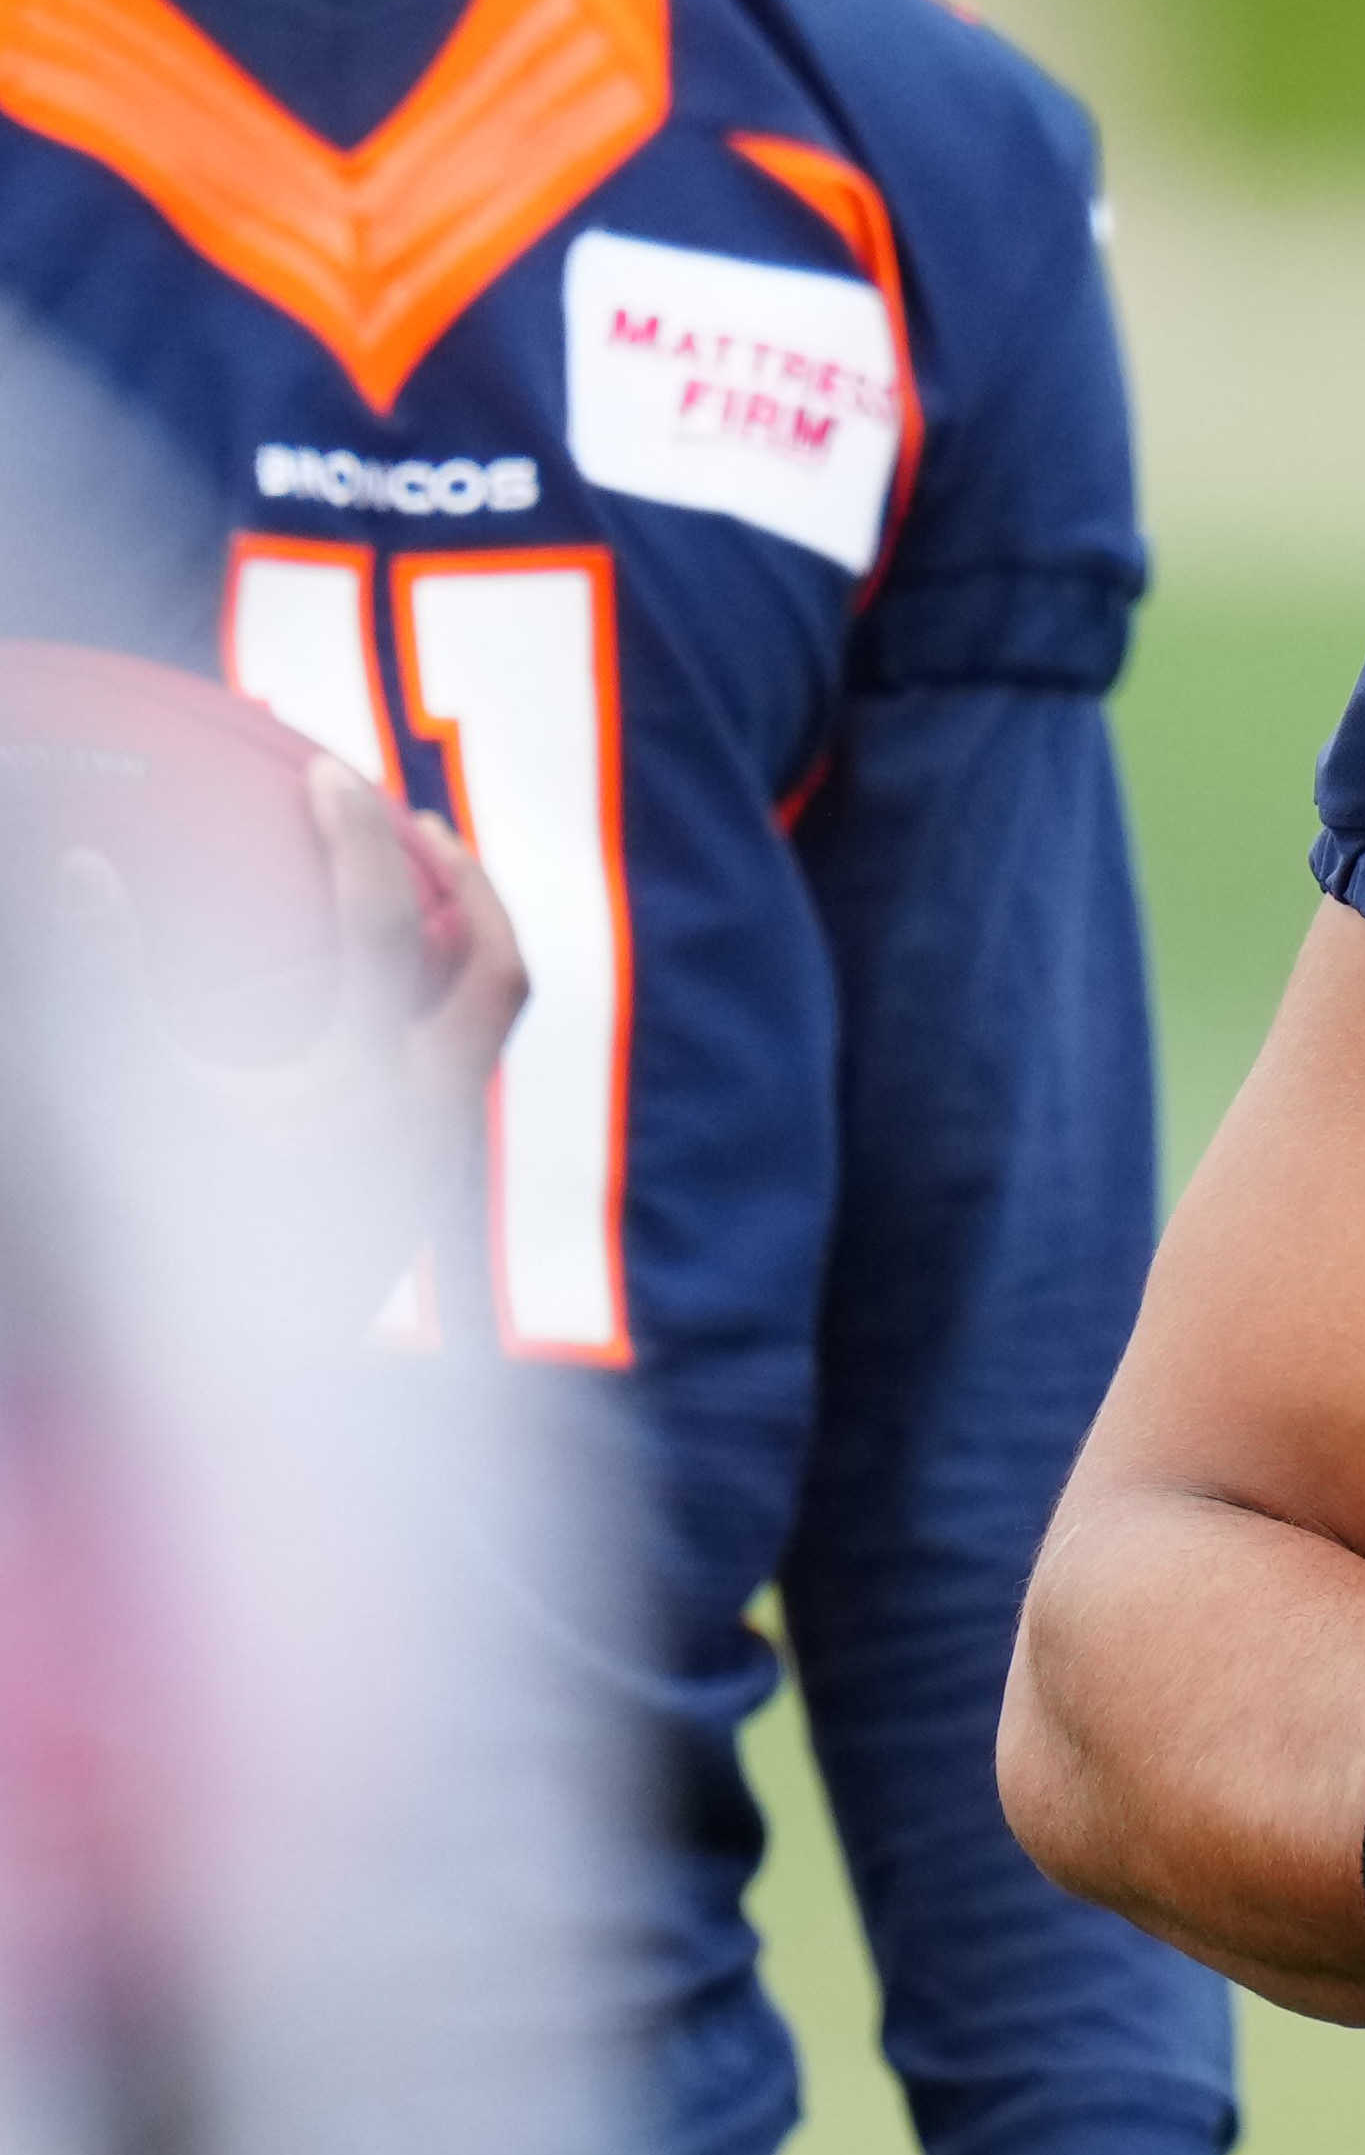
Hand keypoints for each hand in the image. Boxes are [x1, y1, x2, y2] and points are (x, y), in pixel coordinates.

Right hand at [51, 763, 524, 1306]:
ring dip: (462, 941)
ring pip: (490, 1021)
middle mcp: (431, 1114)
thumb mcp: (130, 1101)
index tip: (325, 768)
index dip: (354, 836)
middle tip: (411, 818)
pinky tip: (382, 981)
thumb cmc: (155, 1240)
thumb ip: (109, 979)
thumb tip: (77, 870)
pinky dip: (436, 1002)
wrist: (212, 1386)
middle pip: (497, 967)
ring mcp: (440, 1150)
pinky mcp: (427, 1180)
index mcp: (365, 1085)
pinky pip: (459, 1063)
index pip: (382, 926)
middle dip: (466, 884)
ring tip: (411, 880)